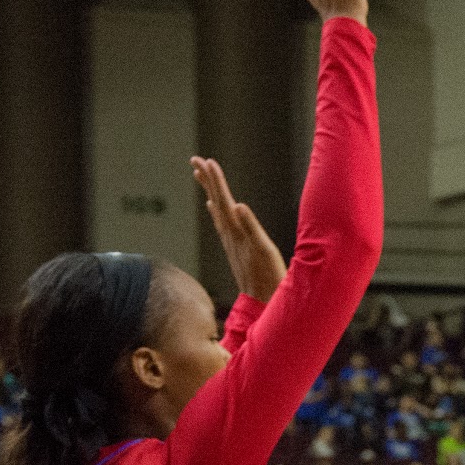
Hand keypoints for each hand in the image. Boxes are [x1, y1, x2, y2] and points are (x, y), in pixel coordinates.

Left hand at [192, 156, 286, 302]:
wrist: (264, 304)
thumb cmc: (270, 279)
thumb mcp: (264, 251)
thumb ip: (251, 228)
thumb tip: (237, 205)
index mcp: (237, 232)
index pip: (224, 200)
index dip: (216, 180)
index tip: (207, 161)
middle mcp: (230, 235)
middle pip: (216, 201)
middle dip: (207, 179)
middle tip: (195, 159)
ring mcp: (231, 242)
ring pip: (217, 210)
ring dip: (210, 190)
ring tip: (200, 175)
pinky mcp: (235, 249)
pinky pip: (222, 223)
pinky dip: (217, 210)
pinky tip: (213, 206)